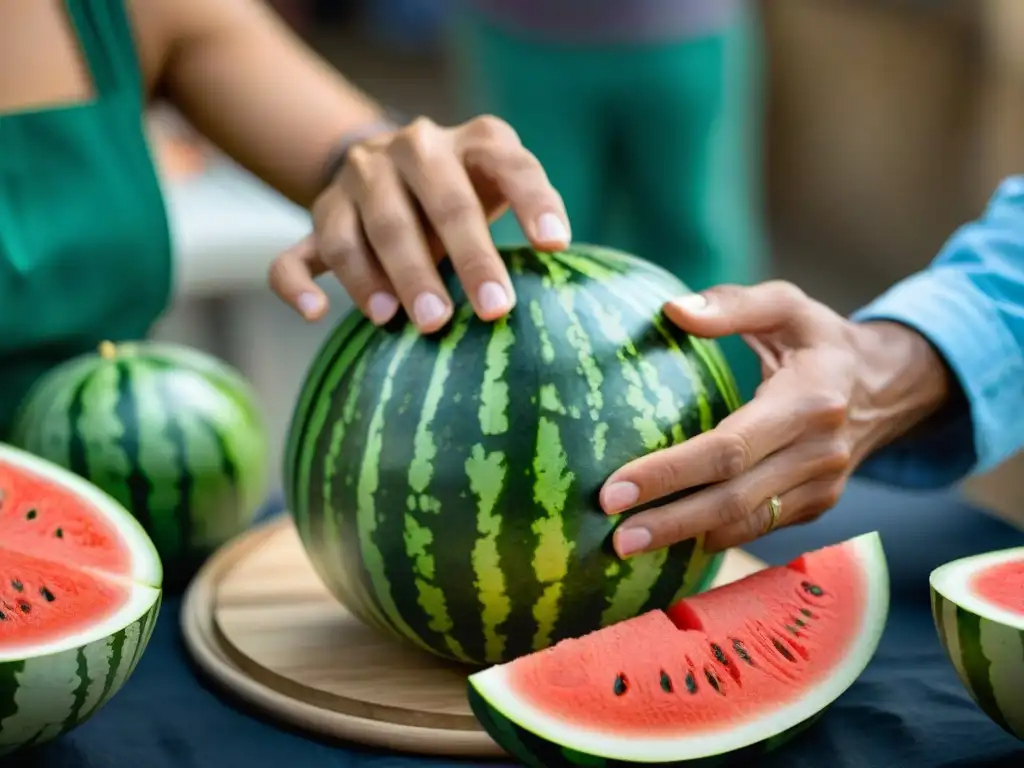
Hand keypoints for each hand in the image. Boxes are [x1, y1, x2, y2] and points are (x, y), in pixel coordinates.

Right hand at [268, 115, 570, 332]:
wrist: (393, 164)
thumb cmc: (468, 191)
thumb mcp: (501, 186)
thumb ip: (524, 207)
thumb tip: (555, 257)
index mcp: (473, 142)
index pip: (510, 166)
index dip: (534, 203)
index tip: (556, 246)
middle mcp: (413, 150)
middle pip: (439, 200)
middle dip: (465, 257)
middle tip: (491, 310)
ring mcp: (360, 182)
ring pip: (362, 228)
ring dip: (380, 276)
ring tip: (400, 321)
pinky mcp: (321, 217)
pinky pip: (293, 253)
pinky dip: (297, 284)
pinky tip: (315, 312)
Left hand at [599, 281, 950, 557]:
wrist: (888, 387)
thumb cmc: (820, 341)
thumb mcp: (786, 305)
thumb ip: (732, 305)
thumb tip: (673, 310)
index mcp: (808, 402)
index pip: (728, 449)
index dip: (670, 472)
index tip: (615, 489)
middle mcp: (819, 453)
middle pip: (733, 500)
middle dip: (670, 522)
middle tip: (614, 538)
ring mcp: (822, 488)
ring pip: (746, 525)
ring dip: (686, 539)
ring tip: (627, 547)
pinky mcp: (816, 507)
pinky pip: (760, 529)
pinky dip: (713, 538)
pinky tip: (670, 542)